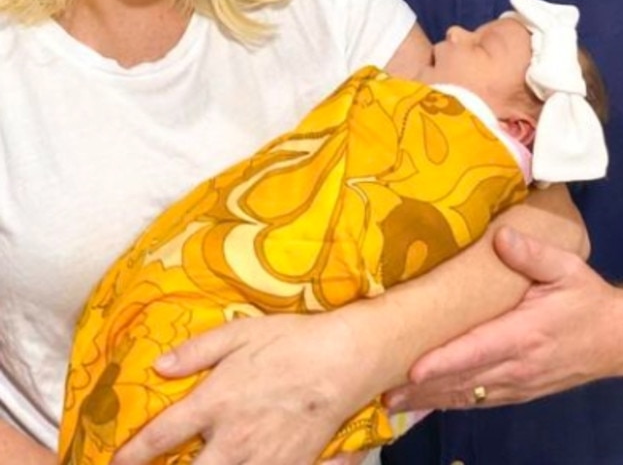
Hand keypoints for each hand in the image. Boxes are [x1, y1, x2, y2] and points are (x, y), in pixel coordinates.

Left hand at [110, 310, 380, 464]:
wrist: (343, 361)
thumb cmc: (290, 341)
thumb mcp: (239, 332)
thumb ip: (197, 351)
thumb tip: (159, 367)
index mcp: (215, 402)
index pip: (162, 436)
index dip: (134, 453)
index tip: (117, 461)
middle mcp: (232, 440)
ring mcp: (261, 461)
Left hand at [384, 226, 622, 412]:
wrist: (617, 338)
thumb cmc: (586, 298)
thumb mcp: (567, 268)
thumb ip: (532, 254)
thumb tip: (500, 236)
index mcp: (525, 334)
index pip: (477, 351)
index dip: (444, 361)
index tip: (413, 368)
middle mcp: (518, 365)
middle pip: (464, 380)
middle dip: (424, 387)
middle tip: (384, 389)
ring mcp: (519, 384)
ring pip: (469, 395)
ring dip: (432, 399)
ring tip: (395, 399)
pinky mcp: (520, 392)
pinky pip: (481, 401)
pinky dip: (453, 402)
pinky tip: (430, 401)